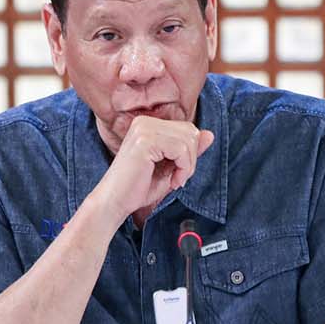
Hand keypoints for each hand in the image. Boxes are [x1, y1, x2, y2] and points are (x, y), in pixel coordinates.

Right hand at [93, 117, 213, 220]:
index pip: (187, 129)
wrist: (114, 202)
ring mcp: (144, 129)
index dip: (190, 154)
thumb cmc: (138, 188)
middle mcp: (145, 121)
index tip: (178, 173)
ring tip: (174, 180)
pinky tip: (172, 181)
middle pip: (190, 131)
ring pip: (188, 140)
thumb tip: (210, 134)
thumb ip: (189, 150)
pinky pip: (181, 149)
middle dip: (191, 159)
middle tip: (178, 178)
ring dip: (187, 166)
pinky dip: (183, 168)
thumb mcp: (171, 167)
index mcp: (148, 124)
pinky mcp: (145, 140)